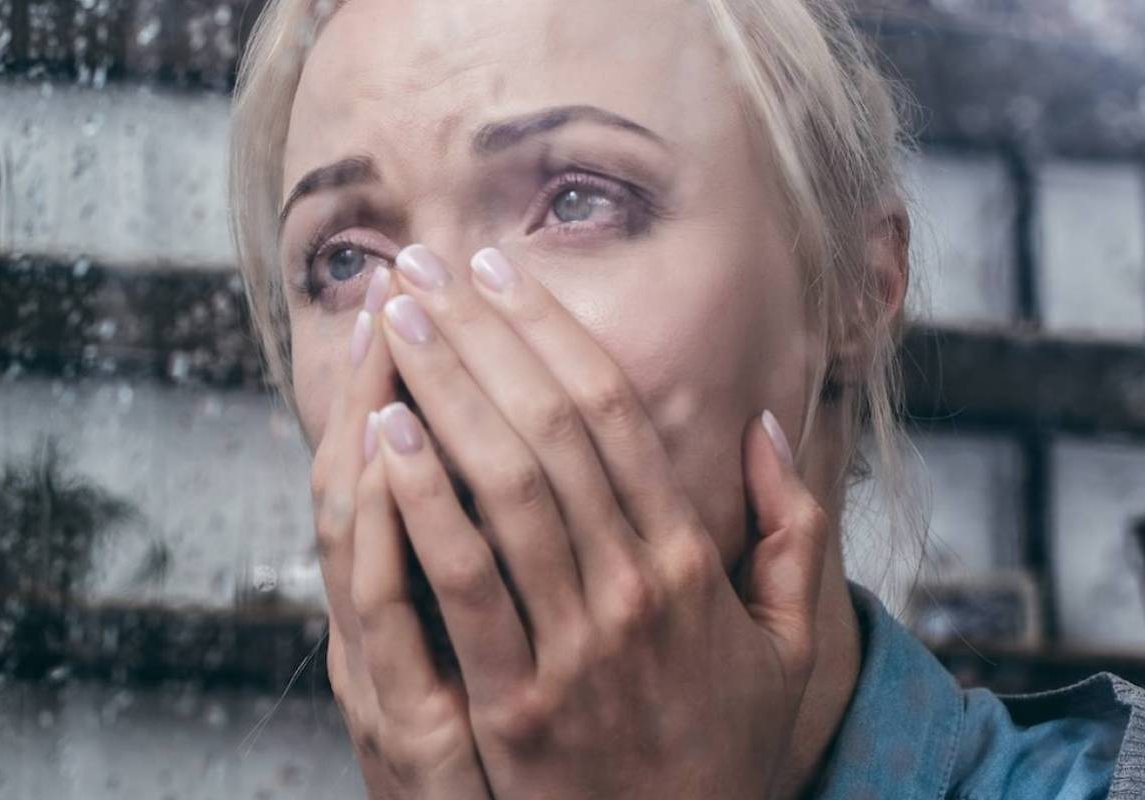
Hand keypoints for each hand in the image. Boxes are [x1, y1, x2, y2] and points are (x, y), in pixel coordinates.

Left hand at [340, 243, 829, 798]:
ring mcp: (575, 644)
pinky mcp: (517, 703)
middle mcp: (633, 586)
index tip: (498, 270)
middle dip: (480, 337)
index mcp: (688, 560)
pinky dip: (421, 501)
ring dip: (443, 392)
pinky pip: (462, 583)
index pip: (613, 414)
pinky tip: (381, 435)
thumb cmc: (723, 747)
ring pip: (504, 487)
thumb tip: (769, 422)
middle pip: (549, 429)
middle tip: (422, 267)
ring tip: (393, 320)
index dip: (550, 331)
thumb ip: (794, 530)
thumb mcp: (791, 643)